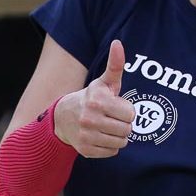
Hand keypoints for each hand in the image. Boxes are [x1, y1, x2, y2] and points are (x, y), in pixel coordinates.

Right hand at [53, 39, 134, 156]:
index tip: (116, 106)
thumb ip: (115, 65)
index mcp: (98, 100)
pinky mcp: (85, 150)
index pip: (131, 114)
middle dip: (124, 124)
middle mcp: (90, 119)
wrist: (64, 117)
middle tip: (112, 118)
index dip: (127, 110)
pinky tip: (100, 136)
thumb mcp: (104, 82)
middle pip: (127, 129)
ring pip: (121, 142)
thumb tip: (118, 43)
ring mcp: (86, 136)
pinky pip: (112, 152)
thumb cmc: (92, 97)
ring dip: (118, 135)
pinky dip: (109, 146)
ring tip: (107, 126)